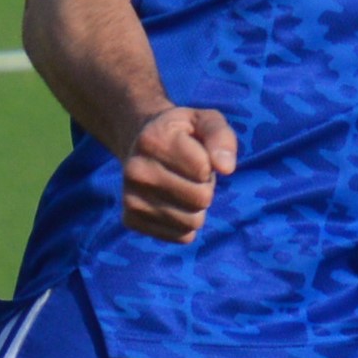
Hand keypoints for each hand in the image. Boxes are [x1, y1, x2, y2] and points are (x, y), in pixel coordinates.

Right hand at [119, 103, 236, 243]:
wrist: (141, 145)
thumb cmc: (182, 134)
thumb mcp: (205, 121)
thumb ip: (221, 137)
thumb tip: (227, 168)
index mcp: (153, 140)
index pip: (203, 169)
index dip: (209, 164)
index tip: (197, 155)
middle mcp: (136, 170)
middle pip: (200, 199)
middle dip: (205, 187)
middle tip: (191, 175)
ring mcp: (130, 197)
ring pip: (192, 222)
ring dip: (197, 208)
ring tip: (183, 188)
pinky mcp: (131, 220)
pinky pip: (180, 236)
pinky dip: (185, 223)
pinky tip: (173, 203)